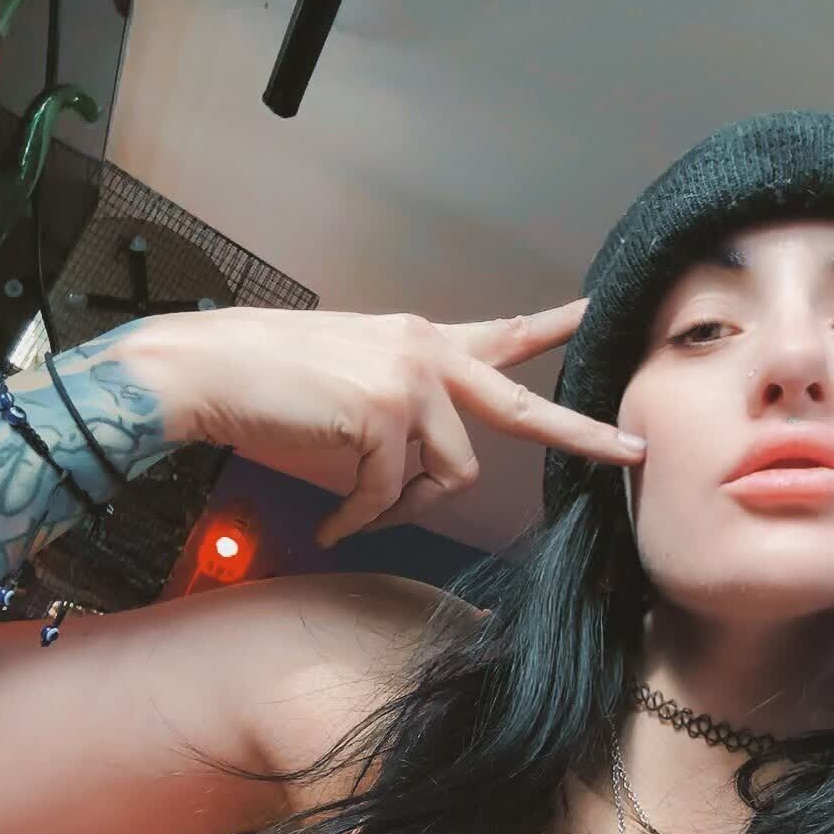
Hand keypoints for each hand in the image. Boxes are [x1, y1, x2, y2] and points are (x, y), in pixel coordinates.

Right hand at [123, 299, 644, 547]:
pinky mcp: (385, 414)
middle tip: (633, 452)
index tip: (598, 315)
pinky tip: (332, 518)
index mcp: (419, 340)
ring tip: (355, 505)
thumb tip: (431, 480)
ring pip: (447, 475)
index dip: (552, 329)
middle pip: (521, 406)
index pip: (501, 335)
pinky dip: (360, 517)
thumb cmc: (265, 382)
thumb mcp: (352, 385)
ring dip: (403, 504)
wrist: (200, 370)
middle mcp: (424, 350)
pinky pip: (392, 495)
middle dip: (583, 435)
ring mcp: (409, 379)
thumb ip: (407, 415)